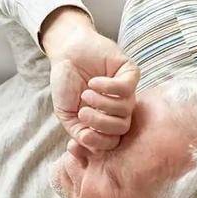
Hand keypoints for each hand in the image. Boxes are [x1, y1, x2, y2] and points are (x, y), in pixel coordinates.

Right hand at [41, 6, 139, 153]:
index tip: (82, 135)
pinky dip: (106, 87)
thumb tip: (87, 143)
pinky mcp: (130, 74)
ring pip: (125, 109)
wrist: (66, 54)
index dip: (99, 142)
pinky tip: (94, 82)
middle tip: (83, 112)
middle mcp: (119, 109)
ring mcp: (127, 92)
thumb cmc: (66, 84)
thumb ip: (77, 131)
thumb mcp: (66, 114)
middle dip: (100, 124)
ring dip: (101, 103)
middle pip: (121, 128)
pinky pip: (126, 88)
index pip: (112, 141)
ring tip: (86, 93)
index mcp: (105, 121)